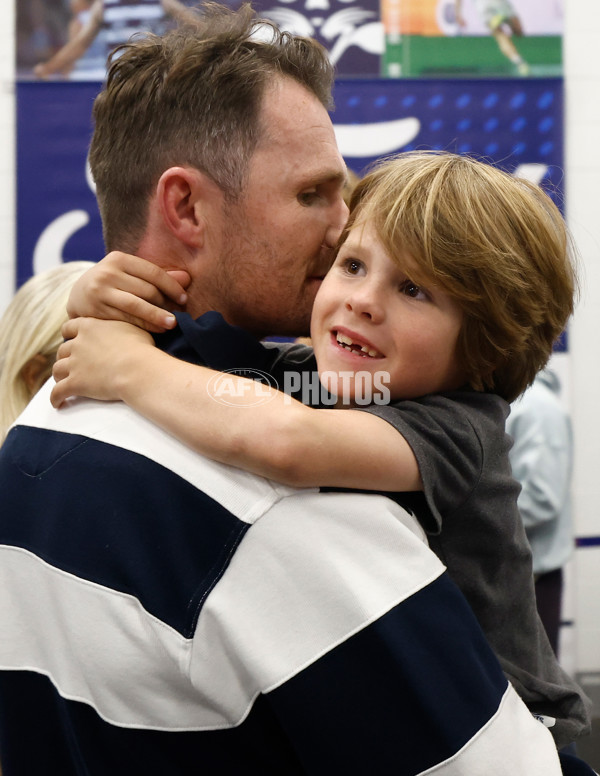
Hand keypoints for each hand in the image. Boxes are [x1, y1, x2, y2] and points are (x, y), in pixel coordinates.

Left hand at [51, 317, 154, 407]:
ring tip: (64, 383)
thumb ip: (121, 329)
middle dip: (66, 357)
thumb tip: (127, 332)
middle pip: (62, 350)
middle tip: (72, 364)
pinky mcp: (75, 383)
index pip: (70, 327)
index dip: (69, 334)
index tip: (72, 338)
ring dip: (60, 376)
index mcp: (90, 327)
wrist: (138, 369)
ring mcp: (74, 364)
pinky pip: (58, 392)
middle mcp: (78, 344)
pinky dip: (56, 398)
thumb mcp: (133, 330)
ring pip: (57, 370)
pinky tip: (58, 403)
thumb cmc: (142, 350)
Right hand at [66, 252, 190, 332]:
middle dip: (166, 304)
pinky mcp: (95, 310)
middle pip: (146, 290)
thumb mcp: (131, 275)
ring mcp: (99, 292)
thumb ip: (157, 277)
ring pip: (137, 306)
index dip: (172, 286)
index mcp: (119, 259)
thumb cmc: (113, 285)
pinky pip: (126, 319)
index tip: (184, 299)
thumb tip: (187, 278)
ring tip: (173, 324)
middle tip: (180, 315)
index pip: (153, 272)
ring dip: (158, 316)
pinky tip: (157, 329)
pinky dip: (144, 325)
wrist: (78, 296)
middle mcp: (107, 272)